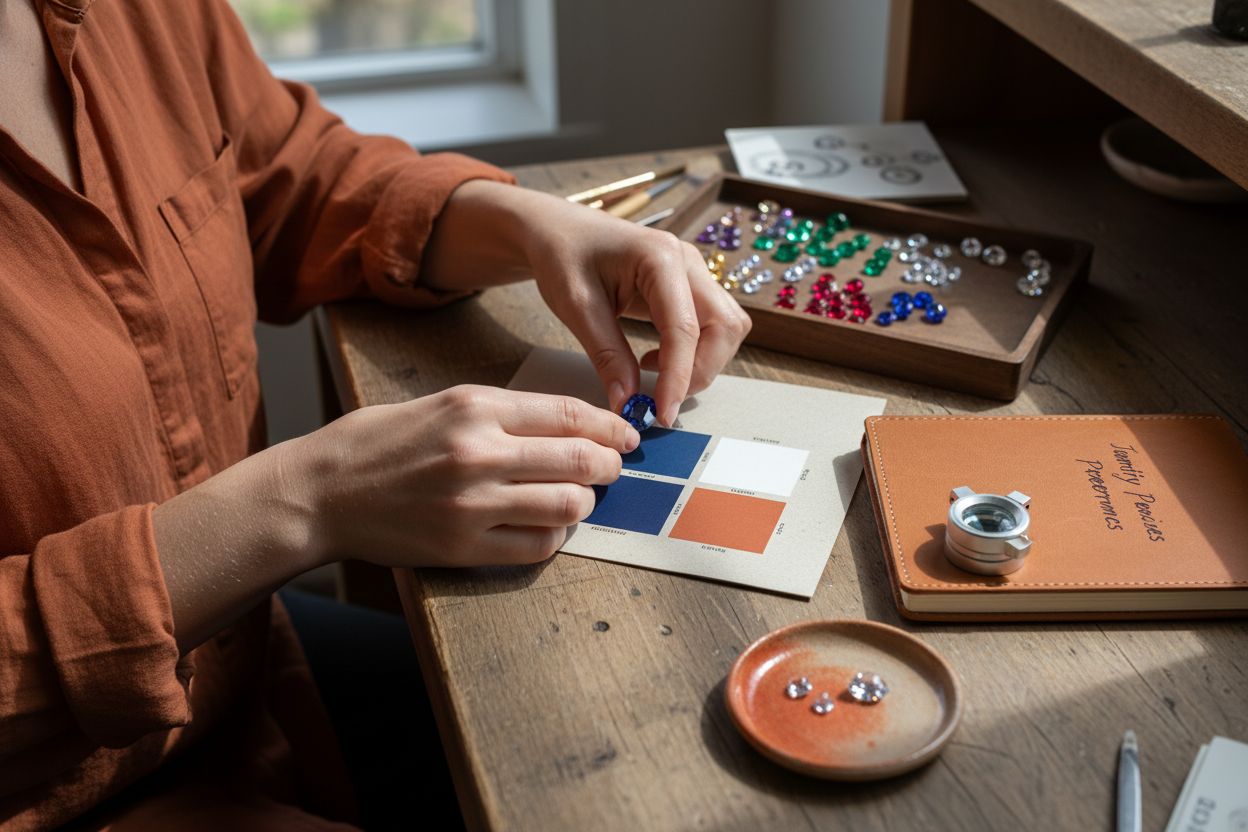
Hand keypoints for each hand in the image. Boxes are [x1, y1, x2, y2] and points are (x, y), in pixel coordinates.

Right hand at [298, 385, 638, 566]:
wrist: (319, 493)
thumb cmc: (377, 443)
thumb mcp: (440, 404)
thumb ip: (503, 414)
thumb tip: (566, 427)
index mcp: (474, 407)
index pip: (568, 413)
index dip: (608, 426)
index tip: (625, 435)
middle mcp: (478, 452)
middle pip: (579, 460)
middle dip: (609, 466)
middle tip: (612, 469)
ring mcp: (472, 504)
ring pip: (567, 505)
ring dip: (584, 503)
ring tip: (577, 499)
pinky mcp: (463, 547)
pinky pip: (537, 547)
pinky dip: (554, 537)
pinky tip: (547, 526)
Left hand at [422, 181, 752, 425]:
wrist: (559, 230)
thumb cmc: (563, 255)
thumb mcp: (576, 306)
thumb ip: (606, 354)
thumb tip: (628, 401)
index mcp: (660, 257)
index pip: (685, 328)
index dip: (678, 378)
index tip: (661, 414)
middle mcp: (688, 261)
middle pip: (725, 326)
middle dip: (701, 371)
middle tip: (662, 400)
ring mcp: (693, 272)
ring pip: (726, 328)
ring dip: (701, 363)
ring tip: (655, 378)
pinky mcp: (689, 287)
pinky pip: (711, 326)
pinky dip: (694, 352)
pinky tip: (656, 359)